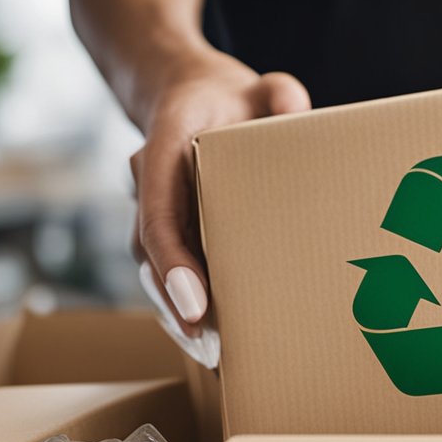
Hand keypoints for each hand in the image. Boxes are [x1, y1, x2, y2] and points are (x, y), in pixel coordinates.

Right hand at [131, 52, 309, 334]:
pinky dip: (184, 306)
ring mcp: (150, 207)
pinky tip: (213, 342)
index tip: (196, 304)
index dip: (174, 262)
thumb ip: (278, 93)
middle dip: (174, 305)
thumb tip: (294, 110)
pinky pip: (167, 272)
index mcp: (162, 144)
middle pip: (150, 254)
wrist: (190, 95)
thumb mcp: (260, 85)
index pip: (158, 209)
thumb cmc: (231, 97)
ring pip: (153, 270)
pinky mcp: (166, 229)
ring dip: (177, 315)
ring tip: (212, 356)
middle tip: (208, 345)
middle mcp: (147, 181)